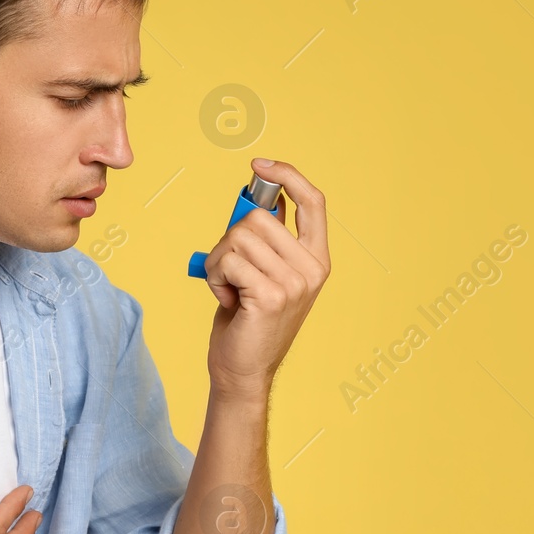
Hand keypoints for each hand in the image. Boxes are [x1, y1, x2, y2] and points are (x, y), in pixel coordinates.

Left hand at [201, 157, 330, 400]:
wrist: (243, 369)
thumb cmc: (247, 319)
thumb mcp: (264, 272)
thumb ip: (268, 238)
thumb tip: (260, 197)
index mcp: (316, 259)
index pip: (314, 201)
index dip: (288, 175)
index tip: (259, 164)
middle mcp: (312, 269)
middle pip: (258, 217)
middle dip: (229, 240)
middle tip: (231, 273)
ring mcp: (295, 283)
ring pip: (238, 237)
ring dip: (219, 262)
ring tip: (230, 289)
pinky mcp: (271, 295)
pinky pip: (228, 260)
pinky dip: (216, 277)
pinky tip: (227, 300)